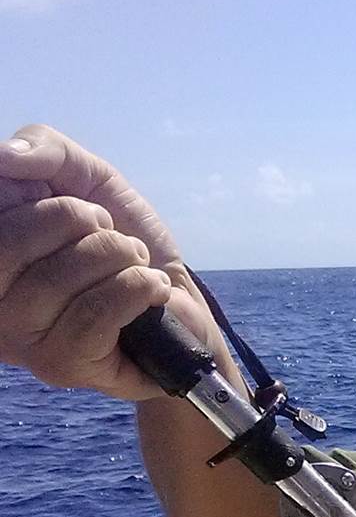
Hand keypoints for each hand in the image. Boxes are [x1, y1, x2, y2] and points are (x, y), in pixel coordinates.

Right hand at [0, 124, 218, 399]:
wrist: (178, 297)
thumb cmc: (123, 236)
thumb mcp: (86, 178)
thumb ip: (45, 152)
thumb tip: (7, 157)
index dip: (51, 205)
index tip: (85, 215)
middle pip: (11, 241)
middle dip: (84, 225)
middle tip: (113, 237)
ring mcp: (19, 336)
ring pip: (59, 278)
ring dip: (119, 257)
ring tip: (135, 264)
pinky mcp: (62, 365)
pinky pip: (94, 314)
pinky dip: (136, 289)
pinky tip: (152, 291)